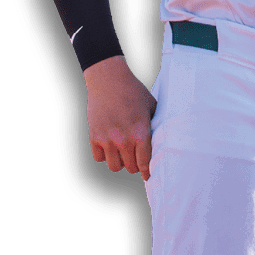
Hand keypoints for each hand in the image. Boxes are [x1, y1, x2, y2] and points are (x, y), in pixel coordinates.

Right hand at [84, 55, 156, 181]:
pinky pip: (99, 158)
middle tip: (135, 157)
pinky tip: (109, 145)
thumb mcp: (151, 106)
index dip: (147, 171)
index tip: (148, 175)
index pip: (145, 163)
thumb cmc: (133, 91)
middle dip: (134, 164)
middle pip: (130, 168)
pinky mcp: (94, 136)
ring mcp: (107, 139)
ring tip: (122, 151)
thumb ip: (154, 125)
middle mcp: (124, 139)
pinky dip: (104, 155)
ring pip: (114, 166)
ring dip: (119, 161)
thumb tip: (161, 142)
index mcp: (141, 132)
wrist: (108, 78)